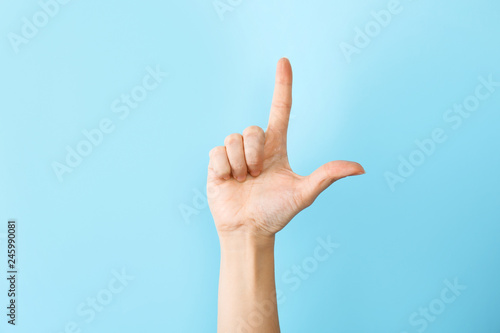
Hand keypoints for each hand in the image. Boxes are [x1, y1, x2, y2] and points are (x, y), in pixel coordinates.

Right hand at [207, 58, 363, 237]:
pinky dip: (225, 169)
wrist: (248, 231)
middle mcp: (255, 147)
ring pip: (234, 139)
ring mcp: (235, 154)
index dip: (283, 85)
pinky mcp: (217, 163)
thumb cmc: (276, 213)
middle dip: (254, 154)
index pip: (281, 110)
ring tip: (243, 181)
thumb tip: (360, 167)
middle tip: (256, 176)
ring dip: (240, 164)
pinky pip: (218, 151)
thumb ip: (327, 176)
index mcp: (276, 147)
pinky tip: (229, 182)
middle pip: (253, 129)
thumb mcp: (303, 193)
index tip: (284, 61)